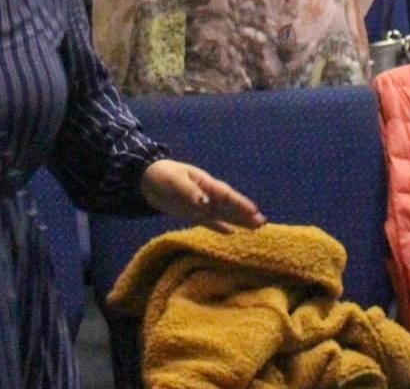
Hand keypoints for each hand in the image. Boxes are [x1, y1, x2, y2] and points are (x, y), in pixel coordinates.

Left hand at [139, 159, 265, 232]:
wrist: (147, 179)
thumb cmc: (162, 175)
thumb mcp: (174, 181)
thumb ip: (190, 192)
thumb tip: (205, 204)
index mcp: (206, 184)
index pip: (226, 195)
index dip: (240, 204)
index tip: (254, 212)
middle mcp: (208, 195)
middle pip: (230, 206)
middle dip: (246, 214)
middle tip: (262, 224)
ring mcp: (202, 205)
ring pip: (225, 215)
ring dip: (239, 221)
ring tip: (256, 228)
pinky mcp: (193, 214)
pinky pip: (211, 222)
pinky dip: (221, 227)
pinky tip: (232, 233)